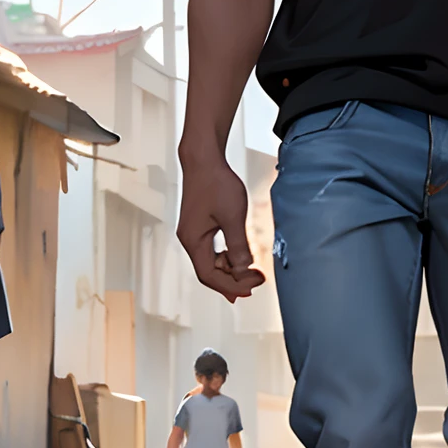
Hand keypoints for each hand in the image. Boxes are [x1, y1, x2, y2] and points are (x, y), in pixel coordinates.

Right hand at [177, 154, 264, 302]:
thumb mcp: (233, 217)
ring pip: (211, 261)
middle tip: (257, 281)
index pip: (209, 275)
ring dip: (231, 269)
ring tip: (252, 271)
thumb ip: (239, 245)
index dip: (230, 286)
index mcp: (194, 241)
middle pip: (209, 272)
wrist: (204, 159)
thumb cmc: (216, 183)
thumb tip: (245, 269)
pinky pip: (212, 249)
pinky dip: (227, 257)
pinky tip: (241, 257)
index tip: (251, 288)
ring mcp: (194, 233)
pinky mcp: (200, 225)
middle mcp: (190, 240)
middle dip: (233, 280)